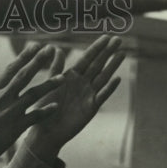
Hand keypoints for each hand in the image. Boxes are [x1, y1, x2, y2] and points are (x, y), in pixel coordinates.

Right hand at [0, 44, 65, 164]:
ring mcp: (9, 112)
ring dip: (49, 84)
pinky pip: (34, 116)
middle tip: (50, 49)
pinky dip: (45, 111)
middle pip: (23, 76)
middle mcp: (1, 99)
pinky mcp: (15, 127)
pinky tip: (55, 106)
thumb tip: (0, 86)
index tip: (35, 46)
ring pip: (33, 94)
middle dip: (38, 61)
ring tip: (62, 77)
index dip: (24, 57)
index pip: (10, 70)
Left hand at [18, 35, 124, 162]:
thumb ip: (55, 68)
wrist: (46, 131)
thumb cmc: (45, 108)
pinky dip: (109, 88)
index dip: (96, 48)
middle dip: (108, 52)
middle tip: (119, 39)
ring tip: (121, 54)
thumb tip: (56, 48)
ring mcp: (88, 95)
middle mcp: (82, 83)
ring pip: (102, 78)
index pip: (86, 59)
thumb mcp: (49, 85)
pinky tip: (117, 79)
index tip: (106, 36)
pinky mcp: (91, 108)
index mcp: (72, 76)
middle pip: (98, 65)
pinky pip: (101, 96)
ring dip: (112, 66)